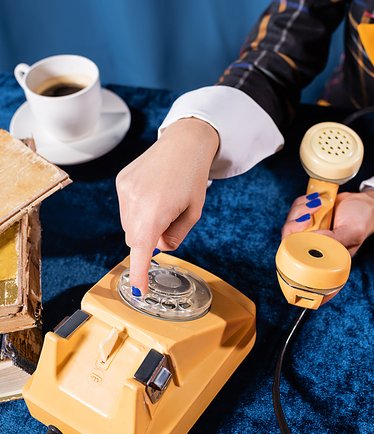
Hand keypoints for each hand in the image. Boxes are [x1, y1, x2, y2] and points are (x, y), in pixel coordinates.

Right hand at [116, 118, 219, 294]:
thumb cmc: (193, 176)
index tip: (139, 291)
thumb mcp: (193, 212)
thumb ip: (176, 236)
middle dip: (149, 239)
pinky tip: (153, 192)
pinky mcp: (121, 181)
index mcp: (155, 212)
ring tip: (163, 201)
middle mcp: (134, 201)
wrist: (184, 142)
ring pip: (128, 224)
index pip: (141, 251)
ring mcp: (125, 190)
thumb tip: (158, 247)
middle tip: (170, 221)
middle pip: (135, 239)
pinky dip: (137, 209)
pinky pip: (126, 207)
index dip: (139, 274)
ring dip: (143, 223)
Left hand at [281, 189, 373, 255]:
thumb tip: (311, 239)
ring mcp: (309, 231)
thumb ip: (334, 239)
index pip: (298, 259)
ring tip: (318, 203)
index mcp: (324, 256)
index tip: (304, 227)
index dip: (293, 245)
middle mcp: (313, 245)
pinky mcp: (308, 218)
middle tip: (309, 214)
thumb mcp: (353, 232)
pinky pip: (296, 211)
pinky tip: (315, 199)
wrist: (365, 204)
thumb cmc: (363, 221)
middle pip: (289, 239)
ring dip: (300, 209)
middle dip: (295, 222)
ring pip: (291, 222)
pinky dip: (302, 202)